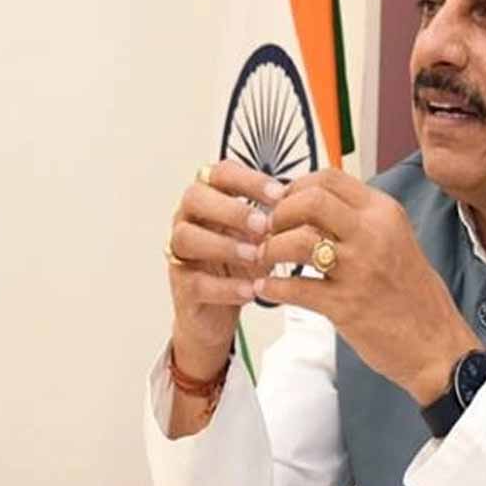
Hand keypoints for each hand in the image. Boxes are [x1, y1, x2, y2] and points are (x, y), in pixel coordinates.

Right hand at [166, 160, 285, 379]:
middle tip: (263, 225)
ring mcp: (179, 252)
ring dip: (224, 245)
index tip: (279, 194)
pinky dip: (225, 286)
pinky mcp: (181, 286)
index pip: (219, 173)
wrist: (218, 313)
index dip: (248, 179)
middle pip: (194, 197)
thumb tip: (306, 204)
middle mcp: (188, 220)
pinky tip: (250, 289)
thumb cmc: (239, 267)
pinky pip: (194, 281)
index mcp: (210, 200)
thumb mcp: (261, 237)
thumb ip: (275, 219)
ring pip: (185, 237)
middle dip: (232, 209)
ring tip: (255, 255)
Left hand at [254, 169, 481, 405]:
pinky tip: (266, 289)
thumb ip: (359, 218)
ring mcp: (359, 269)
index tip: (283, 203)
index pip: (329, 178)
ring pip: (297, 240)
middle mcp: (373, 234)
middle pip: (310, 200)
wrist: (437, 344)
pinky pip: (294, 288)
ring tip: (265, 259)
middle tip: (271, 230)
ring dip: (271, 249)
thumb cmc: (413, 293)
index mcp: (384, 213)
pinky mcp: (345, 306)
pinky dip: (272, 287)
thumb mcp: (395, 238)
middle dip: (280, 213)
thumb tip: (312, 202)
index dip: (295, 186)